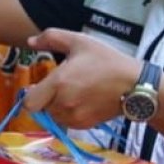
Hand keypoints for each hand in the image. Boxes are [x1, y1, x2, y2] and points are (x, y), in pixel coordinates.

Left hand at [21, 29, 141, 128]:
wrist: (134, 85)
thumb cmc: (106, 61)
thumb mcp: (80, 41)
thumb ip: (51, 38)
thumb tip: (30, 41)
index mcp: (59, 83)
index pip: (29, 102)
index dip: (32, 94)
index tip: (41, 85)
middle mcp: (63, 104)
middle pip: (41, 107)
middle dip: (47, 97)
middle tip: (63, 84)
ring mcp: (74, 117)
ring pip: (53, 116)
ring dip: (57, 106)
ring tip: (75, 91)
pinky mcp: (84, 125)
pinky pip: (66, 122)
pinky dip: (69, 113)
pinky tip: (83, 100)